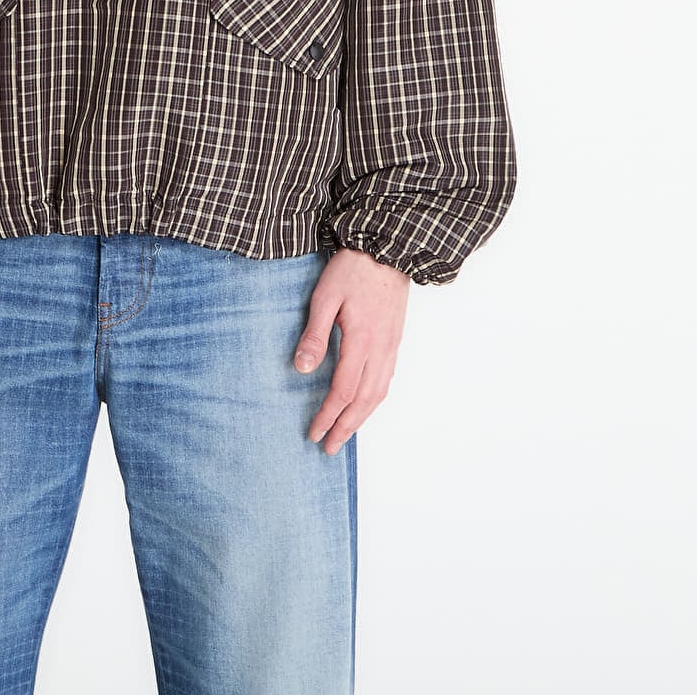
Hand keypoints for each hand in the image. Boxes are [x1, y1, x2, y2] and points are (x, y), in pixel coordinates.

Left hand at [293, 247, 408, 453]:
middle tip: (328, 447)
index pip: (343, 390)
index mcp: (362, 340)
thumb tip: (301, 369)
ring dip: (361, 418)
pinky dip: (374, 401)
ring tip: (344, 433)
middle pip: (363, 401)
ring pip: (378, 394)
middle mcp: (381, 350)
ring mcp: (391, 346)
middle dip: (345, 427)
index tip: (313, 432)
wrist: (388, 249)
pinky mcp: (395, 340)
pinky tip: (364, 405)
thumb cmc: (353, 269)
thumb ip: (314, 334)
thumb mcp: (325, 297)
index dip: (327, 415)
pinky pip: (386, 380)